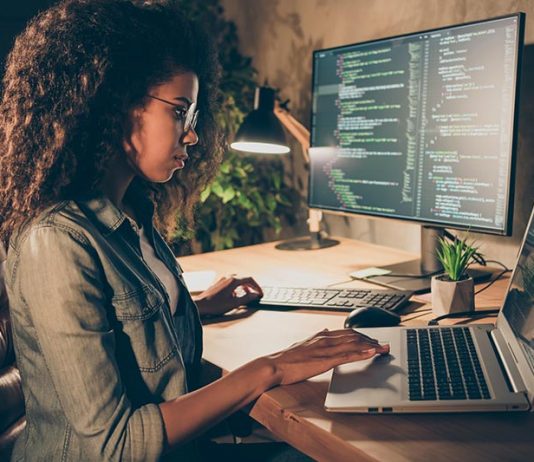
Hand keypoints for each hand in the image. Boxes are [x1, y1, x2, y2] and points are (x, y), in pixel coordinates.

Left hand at [193, 276, 262, 315]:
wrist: (201, 305)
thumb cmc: (215, 305)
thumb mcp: (234, 303)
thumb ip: (246, 298)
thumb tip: (255, 295)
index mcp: (233, 281)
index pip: (250, 279)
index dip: (257, 287)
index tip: (260, 293)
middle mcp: (228, 278)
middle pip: (244, 279)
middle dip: (251, 286)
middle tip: (255, 294)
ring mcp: (222, 280)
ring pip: (237, 280)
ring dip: (244, 287)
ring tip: (246, 295)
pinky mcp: (218, 283)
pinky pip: (231, 283)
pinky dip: (236, 288)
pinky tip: (234, 296)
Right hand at [265, 328, 389, 385]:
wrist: (273, 365)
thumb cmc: (285, 359)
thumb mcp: (302, 344)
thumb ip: (315, 338)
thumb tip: (323, 330)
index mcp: (320, 335)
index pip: (346, 332)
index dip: (361, 335)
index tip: (371, 339)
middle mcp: (324, 339)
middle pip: (353, 336)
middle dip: (370, 339)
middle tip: (382, 344)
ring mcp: (325, 349)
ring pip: (353, 344)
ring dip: (371, 345)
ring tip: (383, 348)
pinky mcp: (325, 360)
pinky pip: (347, 355)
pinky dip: (362, 353)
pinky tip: (371, 353)